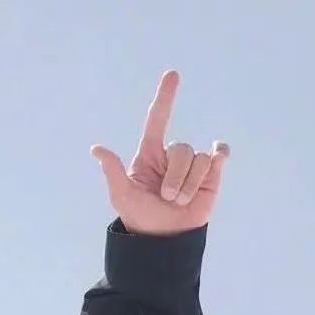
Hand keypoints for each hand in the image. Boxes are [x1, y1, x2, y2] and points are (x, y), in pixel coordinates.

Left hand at [90, 71, 229, 235]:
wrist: (164, 240)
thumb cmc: (140, 217)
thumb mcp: (122, 196)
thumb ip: (113, 171)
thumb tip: (97, 149)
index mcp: (149, 155)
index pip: (157, 120)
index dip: (165, 98)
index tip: (172, 75)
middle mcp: (171, 156)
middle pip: (180, 149)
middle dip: (174, 178)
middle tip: (166, 198)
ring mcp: (191, 164)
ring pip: (198, 159)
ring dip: (188, 185)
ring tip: (179, 202)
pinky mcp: (210, 174)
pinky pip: (217, 155)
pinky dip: (218, 156)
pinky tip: (217, 159)